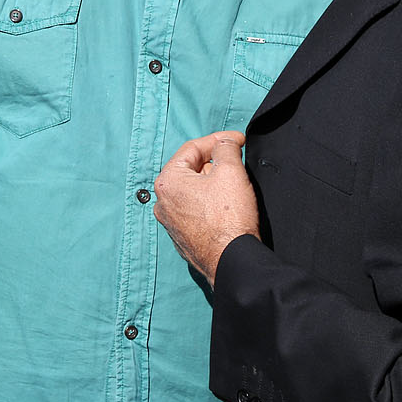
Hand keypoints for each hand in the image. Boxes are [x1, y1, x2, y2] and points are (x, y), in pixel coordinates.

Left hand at [153, 131, 259, 287]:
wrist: (233, 261)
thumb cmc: (229, 218)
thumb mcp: (231, 171)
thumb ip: (226, 147)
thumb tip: (225, 142)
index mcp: (167, 181)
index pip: (192, 148)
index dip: (218, 140)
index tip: (238, 139)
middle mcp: (162, 202)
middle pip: (190, 169)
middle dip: (214, 162)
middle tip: (237, 160)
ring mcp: (171, 222)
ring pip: (193, 191)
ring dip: (212, 182)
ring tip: (234, 183)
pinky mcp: (183, 238)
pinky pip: (195, 211)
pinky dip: (210, 203)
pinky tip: (227, 206)